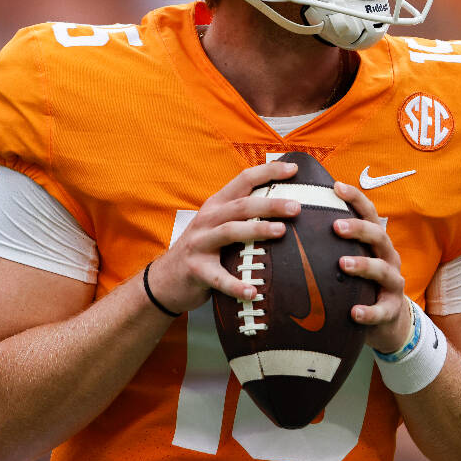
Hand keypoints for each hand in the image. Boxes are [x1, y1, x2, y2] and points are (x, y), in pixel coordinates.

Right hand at [146, 160, 301, 314]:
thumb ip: (242, 214)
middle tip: (296, 207)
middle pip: (241, 206)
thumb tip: (285, 205)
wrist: (165, 279)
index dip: (268, 172)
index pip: (243, 180)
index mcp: (216, 205)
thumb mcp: (217, 224)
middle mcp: (207, 220)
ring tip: (281, 231)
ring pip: (229, 231)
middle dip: (270, 204)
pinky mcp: (196, 270)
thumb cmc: (202, 249)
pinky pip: (218, 278)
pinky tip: (253, 292)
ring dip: (256, 230)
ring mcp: (199, 244)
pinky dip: (236, 285)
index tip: (293, 168)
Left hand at [332, 181, 412, 352]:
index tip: (336, 186)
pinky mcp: (391, 309)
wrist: (386, 319)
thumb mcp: (350, 258)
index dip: (355, 198)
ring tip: (343, 264)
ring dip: (363, 265)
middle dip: (359, 229)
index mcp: (375, 241)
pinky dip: (368, 311)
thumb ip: (331, 242)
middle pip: (378, 235)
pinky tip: (354, 312)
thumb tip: (293, 218)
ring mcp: (393, 283)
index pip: (368, 213)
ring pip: (382, 269)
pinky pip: (382, 310)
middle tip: (337, 226)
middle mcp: (387, 257)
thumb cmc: (359, 282)